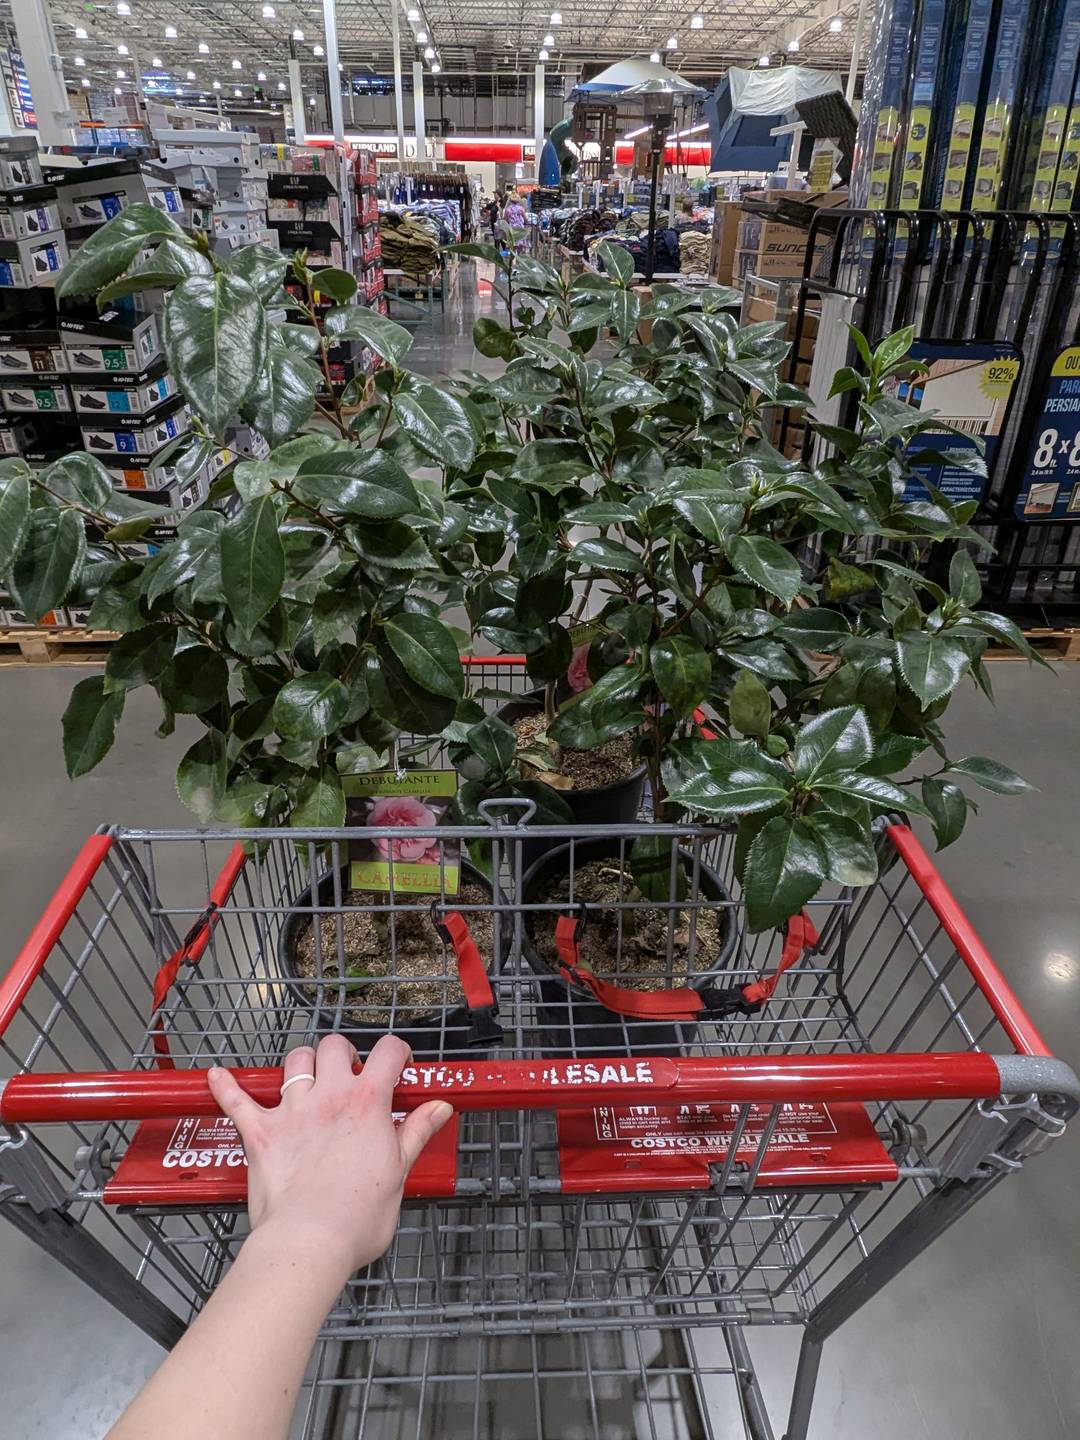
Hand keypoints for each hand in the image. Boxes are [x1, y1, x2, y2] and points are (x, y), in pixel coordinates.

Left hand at [207, 1034, 452, 1281]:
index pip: (387, 1053)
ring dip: (302, 1064)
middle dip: (344, 1053)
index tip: (398, 1065)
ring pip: (294, 1062)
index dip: (396, 1053)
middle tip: (350, 1075)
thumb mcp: (399, 1172)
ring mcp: (291, 1111)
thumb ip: (417, 1132)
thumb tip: (440, 1108)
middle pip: (334, 1046)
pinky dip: (226, 1087)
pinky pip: (237, 1101)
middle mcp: (329, 1096)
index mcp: (367, 1103)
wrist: (310, 1242)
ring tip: (308, 1079)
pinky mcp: (260, 1132)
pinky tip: (217, 1077)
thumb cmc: (358, 1217)